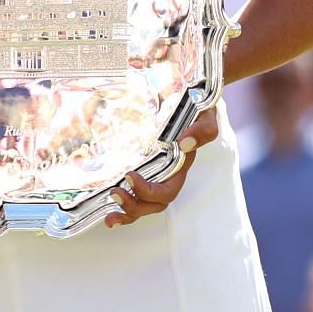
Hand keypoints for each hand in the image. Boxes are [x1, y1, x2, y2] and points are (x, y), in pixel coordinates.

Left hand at [105, 110, 218, 228]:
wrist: (190, 97)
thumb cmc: (197, 109)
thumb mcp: (204, 115)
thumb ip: (202, 129)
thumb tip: (185, 144)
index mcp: (180, 166)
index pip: (168, 190)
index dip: (149, 191)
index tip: (130, 176)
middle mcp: (168, 174)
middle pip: (156, 203)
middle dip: (136, 204)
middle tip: (115, 193)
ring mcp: (155, 173)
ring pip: (146, 205)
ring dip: (128, 211)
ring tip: (110, 213)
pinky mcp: (142, 169)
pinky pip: (136, 196)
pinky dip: (124, 209)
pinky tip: (108, 214)